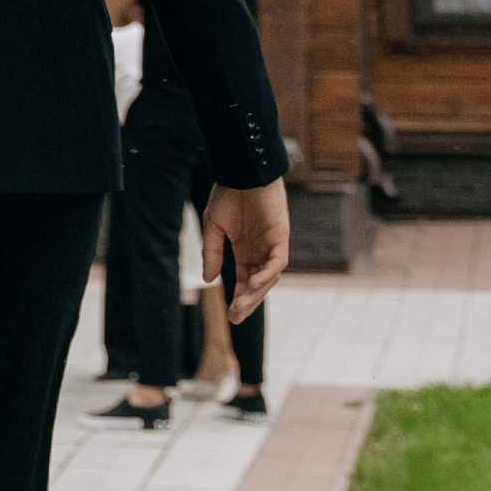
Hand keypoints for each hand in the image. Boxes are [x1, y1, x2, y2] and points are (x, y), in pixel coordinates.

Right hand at [205, 176, 290, 314]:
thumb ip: (211, 252)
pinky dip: (267, 274)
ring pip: (269, 277)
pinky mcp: (280, 236)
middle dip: (248, 302)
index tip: (230, 316)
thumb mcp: (213, 226)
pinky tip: (252, 282)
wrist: (242, 172)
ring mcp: (272, 245)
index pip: (244, 281)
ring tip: (241, 303)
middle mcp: (260, 252)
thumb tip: (209, 280)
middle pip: (258, 284)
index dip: (240, 299)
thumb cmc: (228, 195)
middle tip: (235, 317)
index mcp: (245, 251)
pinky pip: (277, 261)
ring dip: (256, 292)